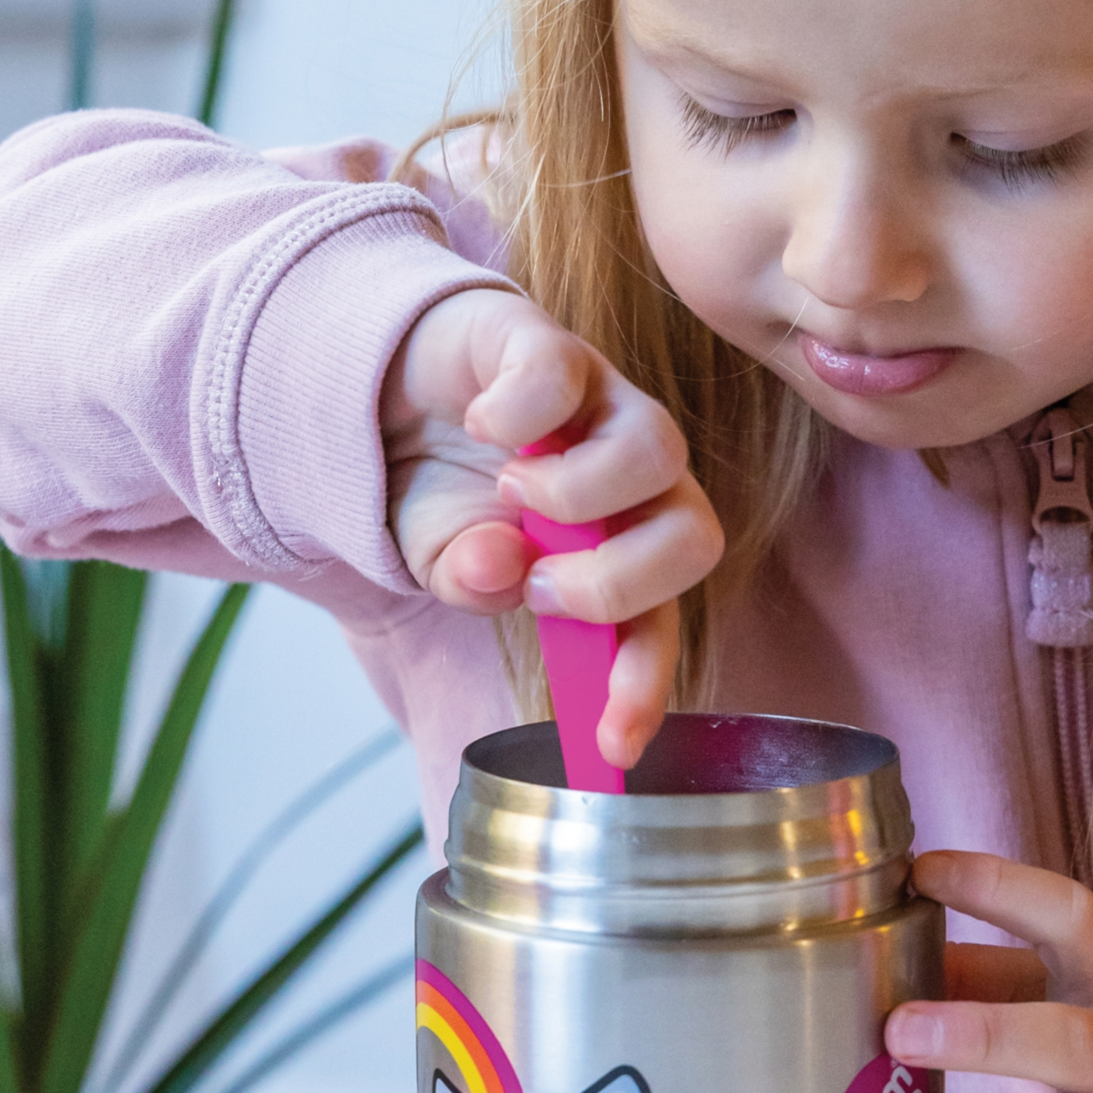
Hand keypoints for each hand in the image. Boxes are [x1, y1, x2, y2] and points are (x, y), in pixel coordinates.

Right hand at [380, 288, 723, 767]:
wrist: (395, 395)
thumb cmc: (447, 490)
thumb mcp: (450, 563)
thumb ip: (473, 582)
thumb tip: (496, 571)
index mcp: (623, 549)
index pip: (658, 623)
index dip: (644, 683)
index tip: (614, 744)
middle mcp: (637, 483)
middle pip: (697, 535)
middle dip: (620, 583)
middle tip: (541, 587)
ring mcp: (606, 408)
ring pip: (656, 451)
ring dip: (574, 495)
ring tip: (508, 493)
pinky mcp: (556, 348)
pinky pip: (562, 376)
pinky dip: (515, 414)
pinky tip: (480, 423)